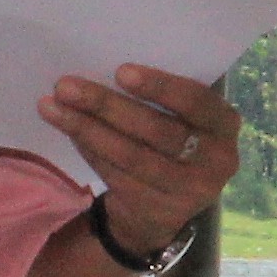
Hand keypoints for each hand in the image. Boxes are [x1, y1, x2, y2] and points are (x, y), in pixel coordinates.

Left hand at [51, 61, 241, 255]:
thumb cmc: (174, 140)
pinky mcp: (157, 210)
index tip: (120, 72)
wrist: (168, 207)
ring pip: (130, 156)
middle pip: (157, 130)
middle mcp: (215, 161)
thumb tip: (102, 67)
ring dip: (86, 129)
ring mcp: (188, 191)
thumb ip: (164, 98)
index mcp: (224, 125)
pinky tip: (68, 131)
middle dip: (106, 106)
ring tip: (51, 107)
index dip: (160, 87)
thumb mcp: (185, 119)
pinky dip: (89, 150)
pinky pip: (116, 174)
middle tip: (66, 86)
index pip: (197, 102)